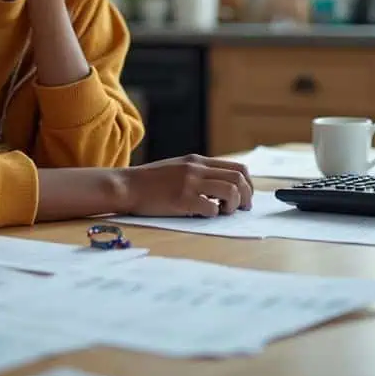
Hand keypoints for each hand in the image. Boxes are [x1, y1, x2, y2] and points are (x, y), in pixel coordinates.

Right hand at [121, 154, 253, 217]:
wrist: (126, 186)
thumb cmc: (150, 182)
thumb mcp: (177, 168)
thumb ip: (198, 173)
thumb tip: (222, 187)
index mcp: (198, 161)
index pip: (238, 168)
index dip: (248, 185)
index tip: (246, 197)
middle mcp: (197, 169)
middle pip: (239, 179)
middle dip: (247, 197)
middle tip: (242, 209)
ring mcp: (190, 183)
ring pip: (231, 192)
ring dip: (233, 205)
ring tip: (223, 212)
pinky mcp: (182, 200)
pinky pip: (211, 208)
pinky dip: (214, 214)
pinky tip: (204, 215)